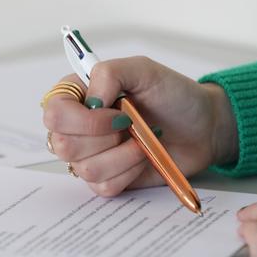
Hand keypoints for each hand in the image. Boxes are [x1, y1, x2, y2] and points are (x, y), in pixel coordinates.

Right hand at [42, 56, 237, 195]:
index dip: (81, 119)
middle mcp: (78, 127)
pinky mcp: (107, 179)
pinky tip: (142, 157)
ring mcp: (90, 156)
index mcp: (78, 96)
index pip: (53, 113)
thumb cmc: (173, 95)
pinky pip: (103, 186)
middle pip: (63, 145)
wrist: (202, 127)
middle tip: (131, 124)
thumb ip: (109, 74)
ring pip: (85, 169)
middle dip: (105, 138)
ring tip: (142, 140)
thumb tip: (90, 102)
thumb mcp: (143, 69)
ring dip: (122, 155)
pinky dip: (129, 172)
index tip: (115, 112)